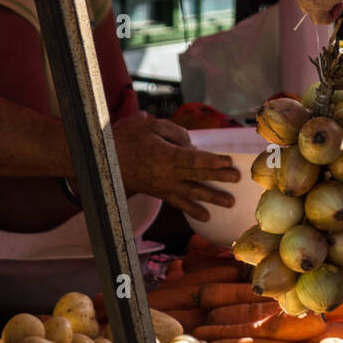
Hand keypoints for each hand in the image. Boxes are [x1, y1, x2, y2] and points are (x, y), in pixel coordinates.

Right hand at [112, 113, 239, 221]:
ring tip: (229, 203)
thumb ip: (174, 132)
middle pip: (197, 176)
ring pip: (191, 193)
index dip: (212, 161)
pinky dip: (192, 210)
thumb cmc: (129, 139)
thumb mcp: (150, 126)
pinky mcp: (160, 193)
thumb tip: (192, 145)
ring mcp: (164, 186)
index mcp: (165, 155)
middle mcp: (166, 174)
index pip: (193, 159)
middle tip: (237, 179)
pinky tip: (206, 217)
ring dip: (211, 198)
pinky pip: (178, 203)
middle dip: (218, 178)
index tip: (228, 161)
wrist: (105, 162)